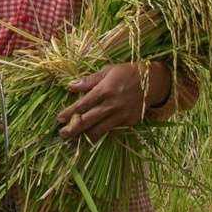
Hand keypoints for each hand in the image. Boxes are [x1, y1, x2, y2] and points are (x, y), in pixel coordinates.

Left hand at [57, 61, 171, 139]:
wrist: (153, 82)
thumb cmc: (127, 73)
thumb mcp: (108, 71)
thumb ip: (89, 80)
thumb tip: (71, 86)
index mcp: (105, 90)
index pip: (83, 104)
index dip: (70, 113)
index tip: (59, 119)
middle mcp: (112, 104)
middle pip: (89, 120)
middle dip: (73, 129)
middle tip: (62, 134)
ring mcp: (121, 115)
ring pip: (99, 130)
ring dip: (84, 136)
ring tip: (73, 140)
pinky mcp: (128, 122)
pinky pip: (111, 130)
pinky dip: (100, 134)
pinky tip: (90, 137)